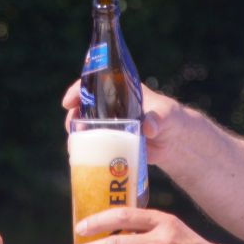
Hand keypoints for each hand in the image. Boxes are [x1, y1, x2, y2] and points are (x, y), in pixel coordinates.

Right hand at [61, 81, 195, 169]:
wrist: (174, 142)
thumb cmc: (170, 119)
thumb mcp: (166, 114)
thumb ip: (159, 118)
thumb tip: (148, 127)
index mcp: (121, 92)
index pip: (95, 85)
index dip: (78, 90)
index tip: (69, 101)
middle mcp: (111, 107)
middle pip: (84, 107)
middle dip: (73, 115)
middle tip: (71, 127)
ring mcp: (110, 126)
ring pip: (86, 126)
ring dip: (76, 134)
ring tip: (74, 145)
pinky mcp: (112, 143)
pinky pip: (94, 145)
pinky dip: (85, 150)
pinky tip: (79, 158)